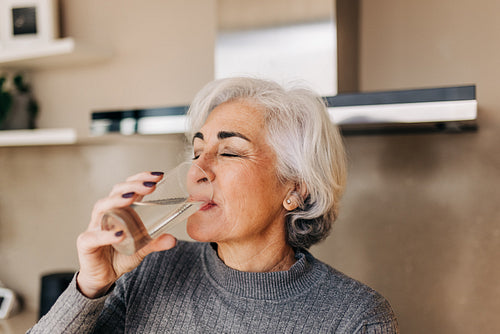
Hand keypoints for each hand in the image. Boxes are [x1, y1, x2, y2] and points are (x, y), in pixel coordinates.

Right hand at [76, 171, 176, 298]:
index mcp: (120, 210)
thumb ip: (156, 242)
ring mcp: (94, 227)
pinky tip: (120, 233)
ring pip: (101, 207)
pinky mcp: (86, 244)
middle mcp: (106, 214)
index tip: (158, 175)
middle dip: (133, 185)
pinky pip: (94, 236)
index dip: (141, 178)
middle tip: (151, 185)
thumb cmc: (120, 256)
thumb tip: (173, 239)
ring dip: (117, 200)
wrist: (103, 277)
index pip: (128, 187)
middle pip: (115, 192)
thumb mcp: (142, 248)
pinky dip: (106, 234)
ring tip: (132, 197)